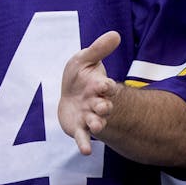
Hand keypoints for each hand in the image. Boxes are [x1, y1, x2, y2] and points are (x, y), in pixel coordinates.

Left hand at [59, 30, 121, 154]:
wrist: (70, 95)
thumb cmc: (80, 77)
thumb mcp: (85, 60)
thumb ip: (99, 50)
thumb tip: (115, 34)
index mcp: (100, 87)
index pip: (105, 86)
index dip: (105, 85)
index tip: (104, 84)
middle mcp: (97, 103)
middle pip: (103, 106)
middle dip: (103, 106)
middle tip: (103, 106)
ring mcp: (89, 117)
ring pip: (96, 123)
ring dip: (96, 124)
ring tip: (96, 126)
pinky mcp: (79, 128)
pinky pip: (83, 137)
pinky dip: (85, 144)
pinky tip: (86, 150)